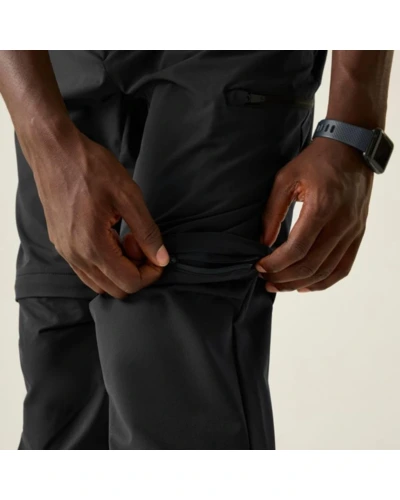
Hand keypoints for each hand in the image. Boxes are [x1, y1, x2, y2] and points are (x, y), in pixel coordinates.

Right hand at [26, 122, 168, 298]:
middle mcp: (75, 256)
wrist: (54, 150)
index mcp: (92, 246)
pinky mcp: (61, 244)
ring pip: (100, 282)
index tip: (156, 252)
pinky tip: (111, 235)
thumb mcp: (128, 196)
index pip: (129, 283)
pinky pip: (87, 270)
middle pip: (116, 289)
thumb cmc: (91, 168)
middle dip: (136, 271)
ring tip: (126, 237)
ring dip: (120, 268)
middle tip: (140, 241)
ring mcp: (65, 252)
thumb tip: (162, 259)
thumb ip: (147, 232)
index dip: (151, 273)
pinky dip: (105, 262)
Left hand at [256, 138, 372, 292]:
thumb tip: (263, 242)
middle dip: (284, 278)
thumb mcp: (286, 178)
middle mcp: (341, 223)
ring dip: (301, 283)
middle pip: (311, 265)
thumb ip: (272, 212)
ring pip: (327, 271)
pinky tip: (306, 285)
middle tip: (265, 279)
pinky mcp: (358, 233)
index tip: (259, 266)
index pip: (297, 249)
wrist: (352, 148)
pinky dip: (325, 281)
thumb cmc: (316, 160)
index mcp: (322, 207)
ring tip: (280, 285)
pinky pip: (344, 267)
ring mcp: (353, 230)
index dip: (276, 263)